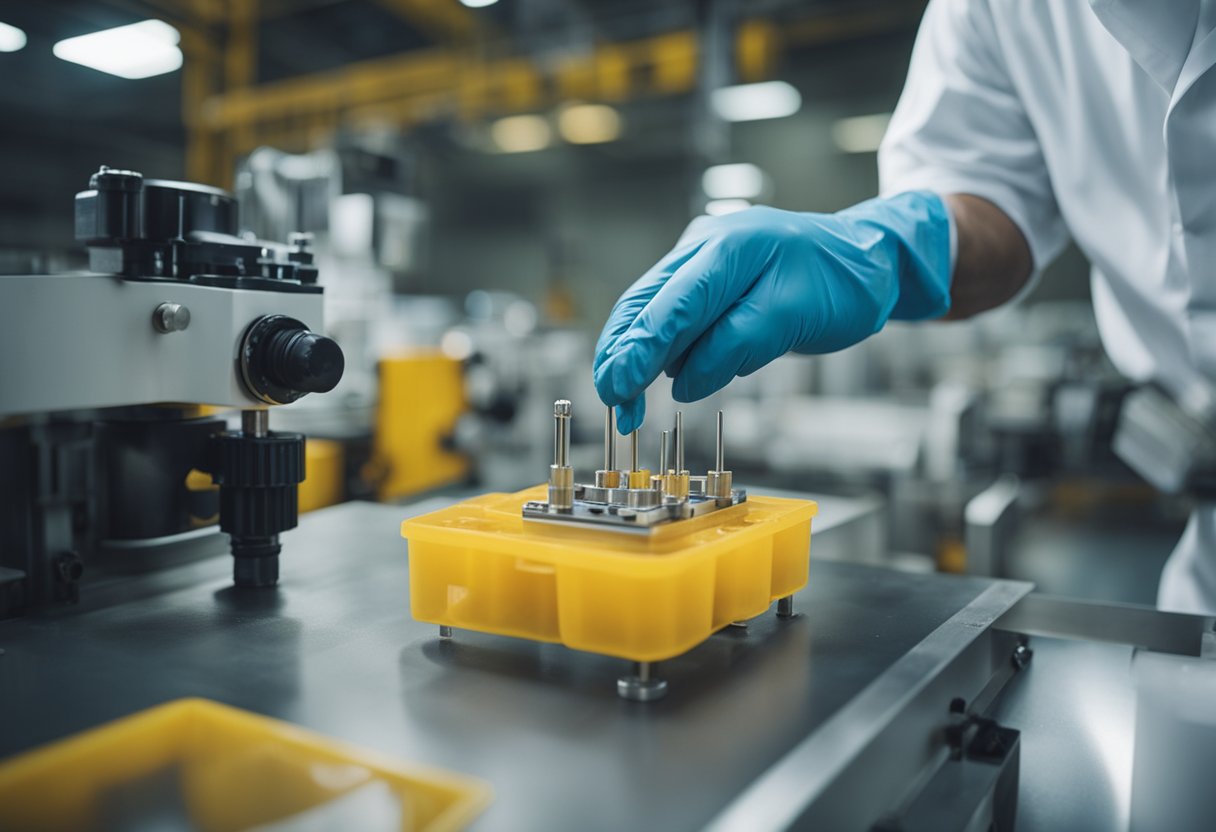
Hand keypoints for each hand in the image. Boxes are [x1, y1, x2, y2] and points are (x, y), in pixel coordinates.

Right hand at [593, 191, 952, 432]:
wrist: (868, 258)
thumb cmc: (842, 284)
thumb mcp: (796, 318)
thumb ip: (737, 346)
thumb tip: (684, 382)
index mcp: (729, 248)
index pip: (671, 306)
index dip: (639, 350)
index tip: (617, 387)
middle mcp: (704, 245)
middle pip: (644, 304)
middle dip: (621, 356)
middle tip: (611, 403)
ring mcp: (701, 257)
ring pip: (650, 310)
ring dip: (633, 356)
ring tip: (625, 403)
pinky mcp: (705, 276)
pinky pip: (671, 314)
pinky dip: (657, 348)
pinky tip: (648, 377)